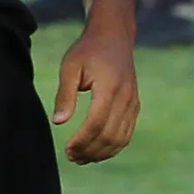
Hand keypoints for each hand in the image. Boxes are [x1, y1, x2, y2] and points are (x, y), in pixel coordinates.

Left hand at [54, 25, 139, 163]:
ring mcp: (133, 101)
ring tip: (82, 157)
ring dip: (102, 152)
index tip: (66, 150)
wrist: (114, 36)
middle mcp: (126, 96)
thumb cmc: (88, 50)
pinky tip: (97, 149)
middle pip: (110, 135)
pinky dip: (114, 146)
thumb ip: (65, 95)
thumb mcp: (70, 67)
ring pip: (121, 138)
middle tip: (70, 157)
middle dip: (90, 151)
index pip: (96, 123)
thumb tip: (59, 122)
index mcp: (110, 87)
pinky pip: (127, 132)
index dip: (81, 141)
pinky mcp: (135, 104)